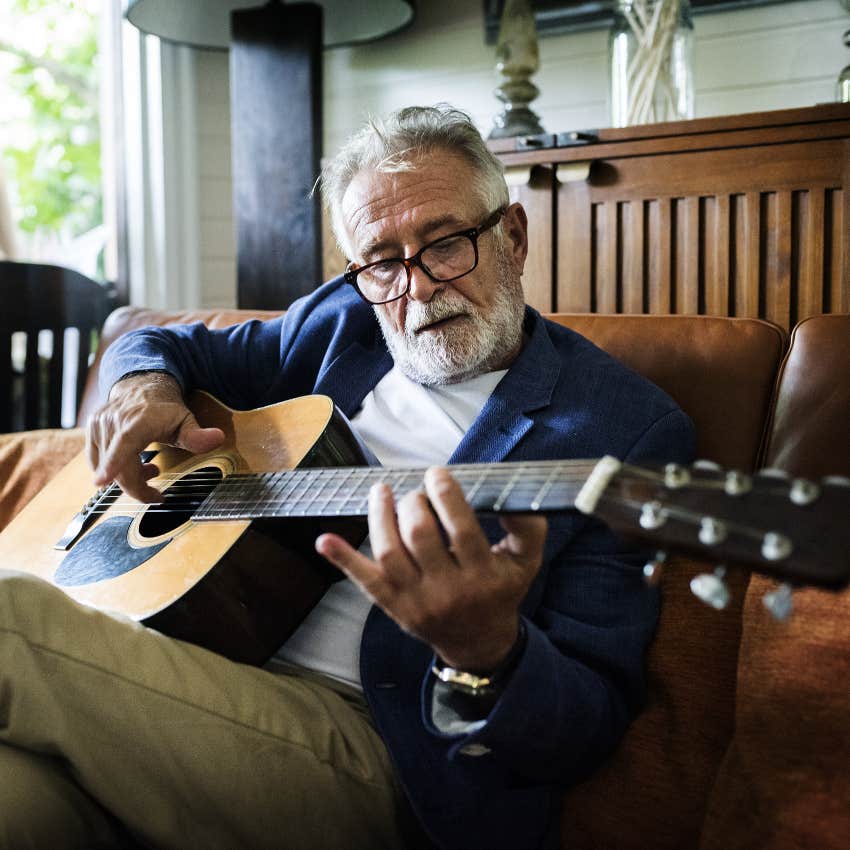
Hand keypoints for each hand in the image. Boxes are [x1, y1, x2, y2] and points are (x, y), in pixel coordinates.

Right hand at [86, 372, 224, 502]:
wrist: (142, 387)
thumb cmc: (165, 408)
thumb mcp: (186, 420)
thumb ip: (197, 435)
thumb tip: (218, 438)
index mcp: (138, 420)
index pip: (124, 443)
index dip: (113, 463)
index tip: (102, 481)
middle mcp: (115, 421)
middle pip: (118, 466)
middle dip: (137, 487)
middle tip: (156, 495)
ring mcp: (99, 426)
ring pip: (107, 467)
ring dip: (129, 477)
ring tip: (149, 469)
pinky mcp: (91, 432)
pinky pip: (97, 461)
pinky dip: (114, 469)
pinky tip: (133, 465)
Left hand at [315, 467, 546, 669]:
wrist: (478, 642)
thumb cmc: (500, 592)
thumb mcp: (526, 563)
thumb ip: (528, 528)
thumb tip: (513, 495)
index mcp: (482, 575)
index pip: (460, 529)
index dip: (445, 495)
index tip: (437, 474)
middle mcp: (448, 590)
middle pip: (420, 536)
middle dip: (413, 503)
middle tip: (416, 492)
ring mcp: (416, 600)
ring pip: (389, 553)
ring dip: (380, 516)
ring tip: (381, 492)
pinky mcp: (393, 606)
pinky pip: (364, 581)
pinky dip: (342, 559)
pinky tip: (325, 539)